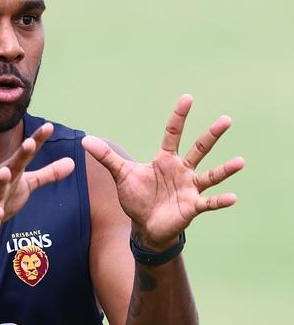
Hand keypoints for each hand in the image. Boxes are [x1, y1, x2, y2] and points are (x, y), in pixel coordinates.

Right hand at [0, 123, 74, 243]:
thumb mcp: (27, 183)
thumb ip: (48, 173)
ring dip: (0, 180)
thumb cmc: (3, 197)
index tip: (49, 127)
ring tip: (5, 171)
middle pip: (12, 166)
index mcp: (12, 170)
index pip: (26, 154)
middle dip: (20, 155)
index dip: (37, 141)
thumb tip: (72, 162)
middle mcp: (0, 180)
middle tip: (29, 142)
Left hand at [82, 95, 244, 249]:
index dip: (179, 116)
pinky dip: (219, 200)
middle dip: (212, 134)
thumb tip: (85, 140)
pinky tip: (232, 197)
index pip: (173, 133)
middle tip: (226, 119)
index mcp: (165, 160)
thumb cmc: (136, 197)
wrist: (144, 226)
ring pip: (210, 175)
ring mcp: (189, 188)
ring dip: (225, 169)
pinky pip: (208, 202)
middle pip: (199, 148)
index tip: (187, 98)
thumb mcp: (121, 174)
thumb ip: (106, 157)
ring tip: (240, 162)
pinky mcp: (192, 206)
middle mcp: (182, 170)